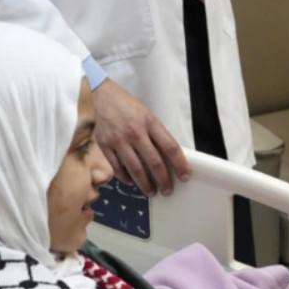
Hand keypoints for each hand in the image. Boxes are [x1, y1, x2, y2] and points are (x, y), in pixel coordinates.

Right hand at [92, 79, 191, 195]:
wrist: (103, 96)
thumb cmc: (129, 107)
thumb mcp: (149, 115)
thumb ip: (158, 135)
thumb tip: (170, 159)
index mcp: (150, 122)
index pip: (171, 148)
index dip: (180, 164)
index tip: (185, 176)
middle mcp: (135, 132)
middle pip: (154, 162)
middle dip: (163, 180)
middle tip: (167, 190)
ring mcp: (118, 140)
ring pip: (136, 169)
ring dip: (145, 184)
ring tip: (151, 192)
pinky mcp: (105, 145)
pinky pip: (117, 168)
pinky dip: (126, 178)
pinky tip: (133, 182)